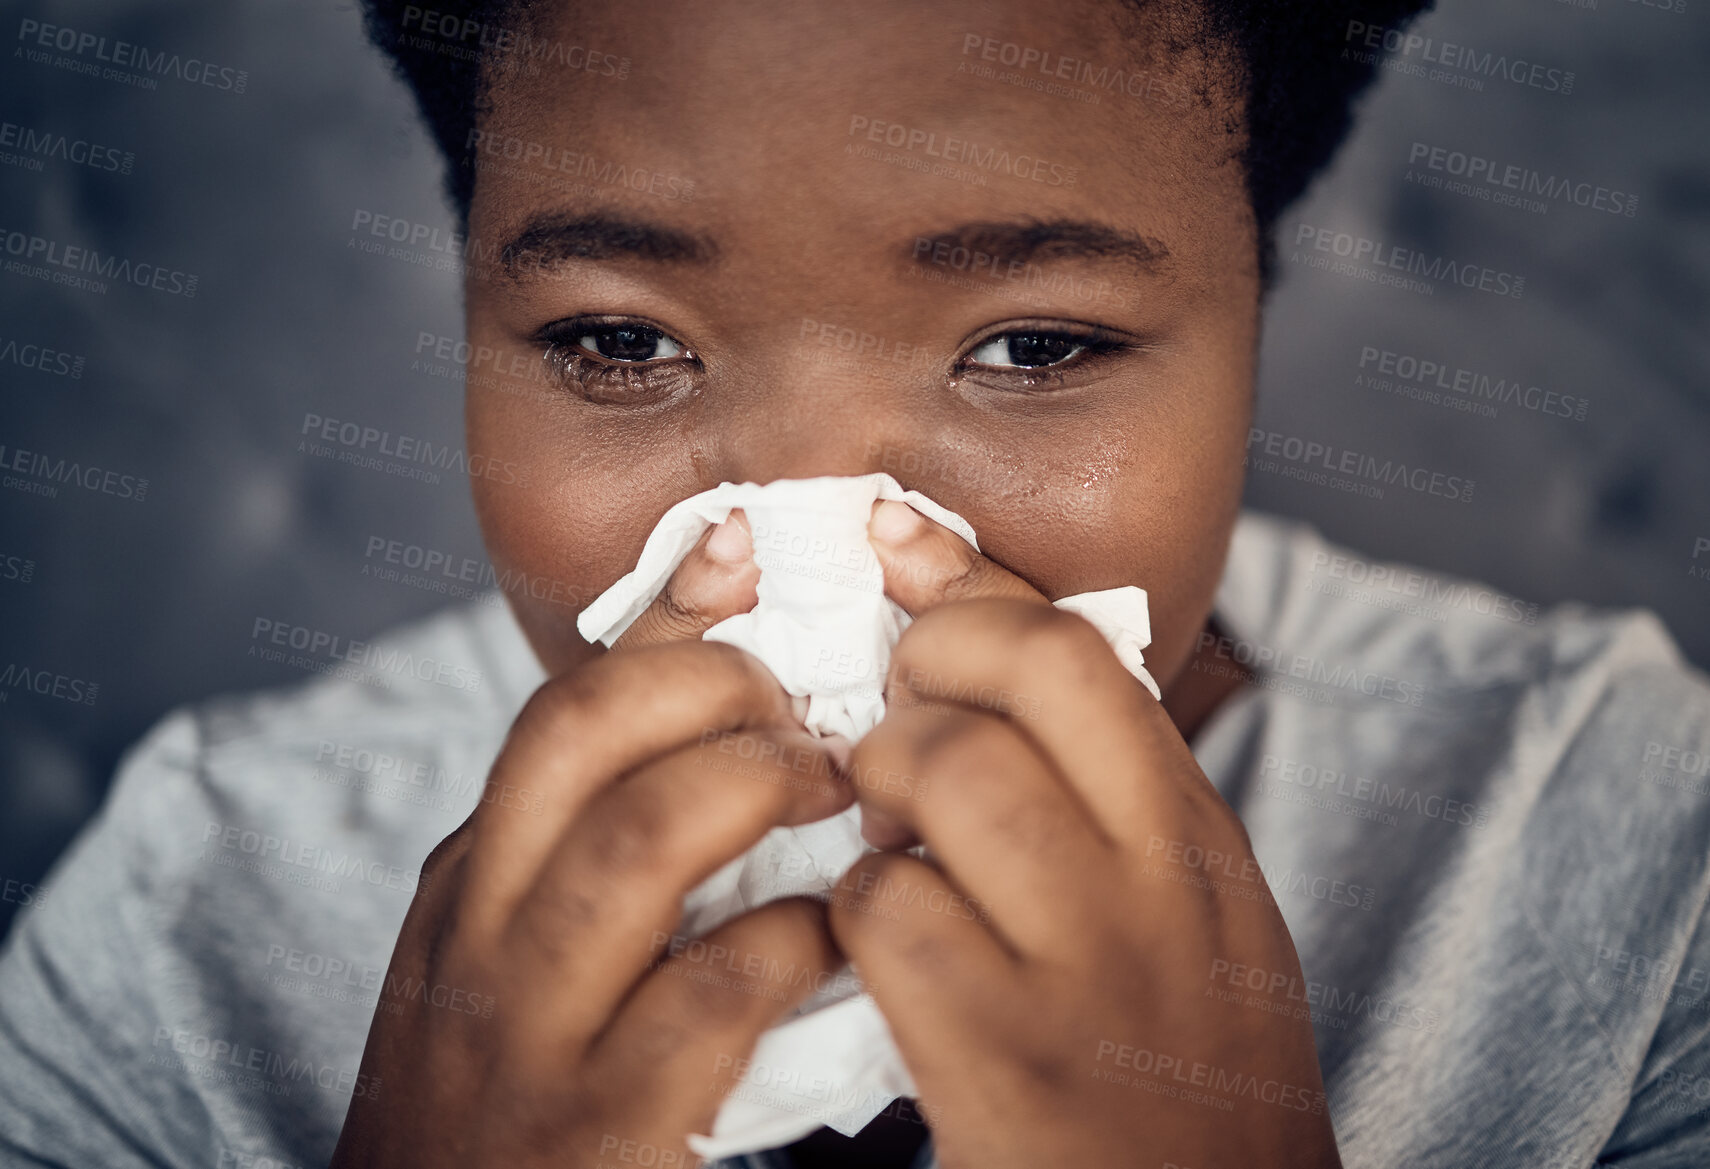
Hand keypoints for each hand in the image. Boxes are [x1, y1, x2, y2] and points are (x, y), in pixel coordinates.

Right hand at [332, 514, 852, 1167]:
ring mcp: (534, 1026)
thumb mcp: (504, 960)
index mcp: (471, 877)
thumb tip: (705, 743)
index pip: (563, 709)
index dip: (665, 620)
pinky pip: (714, 993)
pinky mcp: (601, 1125)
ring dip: (756, 785)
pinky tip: (832, 936)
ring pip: (641, 839)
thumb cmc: (503, 1097)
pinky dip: (797, 940)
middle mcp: (484, 931)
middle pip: (580, 737)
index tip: (744, 549)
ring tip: (831, 789)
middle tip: (804, 708)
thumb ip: (580, 858)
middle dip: (710, 685)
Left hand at [828, 501, 1339, 1168]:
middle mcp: (1156, 879)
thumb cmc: (1182, 1073)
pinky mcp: (1003, 1056)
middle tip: (895, 734)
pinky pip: (887, 913)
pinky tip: (880, 948)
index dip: (969, 582)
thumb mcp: (1192, 920)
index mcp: (1197, 834)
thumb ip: (1115, 803)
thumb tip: (995, 685)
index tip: (893, 538)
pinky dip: (858, 913)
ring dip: (880, 791)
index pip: (1083, 651)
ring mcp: (1084, 964)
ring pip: (943, 773)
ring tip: (889, 843)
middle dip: (919, 675)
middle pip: (1015, 681)